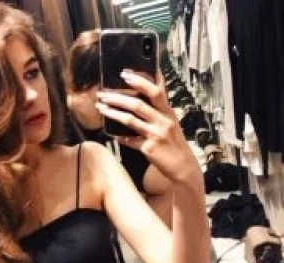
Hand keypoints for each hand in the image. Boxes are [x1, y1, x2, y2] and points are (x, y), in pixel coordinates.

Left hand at [95, 70, 199, 184]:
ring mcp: (155, 135)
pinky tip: (113, 135)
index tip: (125, 74)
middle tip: (103, 94)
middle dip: (118, 98)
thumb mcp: (172, 122)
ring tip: (101, 108)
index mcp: (168, 113)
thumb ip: (160, 107)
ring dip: (113, 113)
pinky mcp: (149, 148)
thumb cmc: (175, 143)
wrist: (183, 166)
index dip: (140, 81)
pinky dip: (121, 138)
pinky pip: (130, 141)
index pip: (156, 91)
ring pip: (130, 120)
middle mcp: (163, 122)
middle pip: (138, 105)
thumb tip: (153, 86)